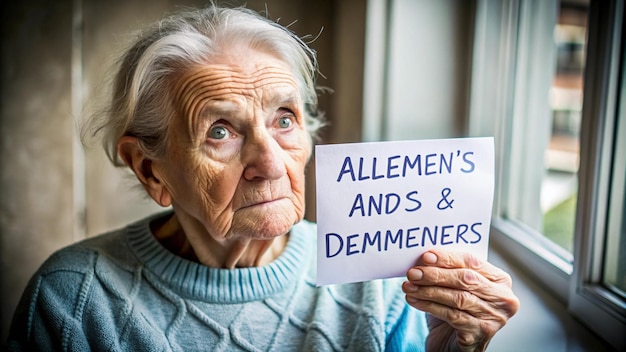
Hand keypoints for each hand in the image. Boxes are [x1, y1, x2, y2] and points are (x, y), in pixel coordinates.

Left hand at [402, 250, 518, 351]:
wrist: (453, 345)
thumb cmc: (455, 311)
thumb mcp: (454, 288)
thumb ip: (448, 271)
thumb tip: (425, 257)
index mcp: (500, 280)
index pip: (472, 262)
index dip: (448, 258)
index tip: (425, 256)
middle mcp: (502, 299)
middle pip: (466, 279)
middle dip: (436, 275)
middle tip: (413, 273)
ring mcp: (494, 317)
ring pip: (458, 298)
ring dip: (429, 291)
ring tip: (409, 286)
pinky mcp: (481, 333)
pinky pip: (452, 316)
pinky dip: (430, 306)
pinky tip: (414, 300)